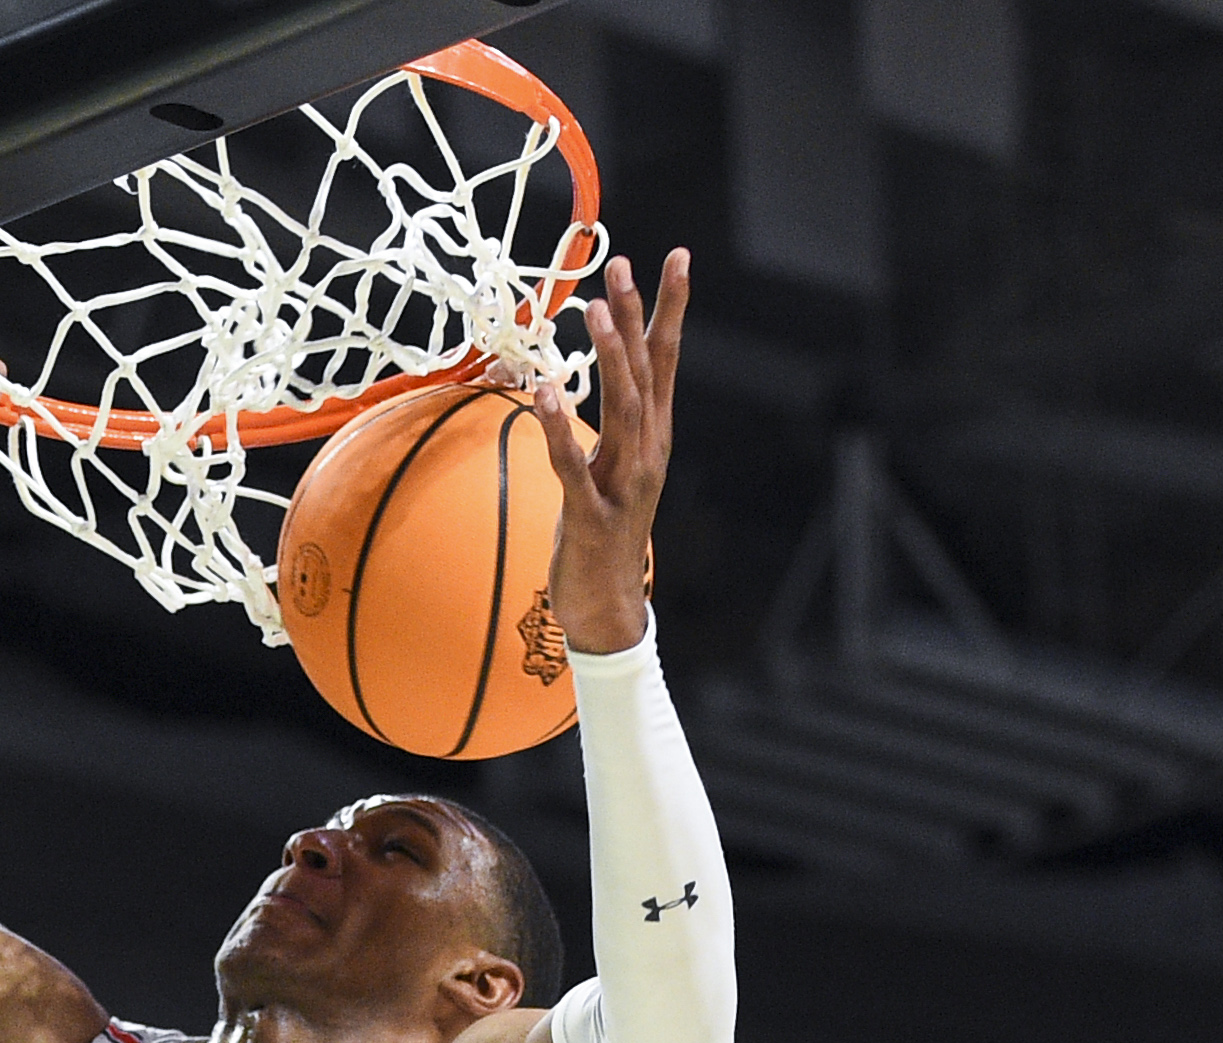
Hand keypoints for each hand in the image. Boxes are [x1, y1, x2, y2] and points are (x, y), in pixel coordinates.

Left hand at [530, 249, 686, 659]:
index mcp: (652, 437)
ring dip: (607, 357)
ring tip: (590, 309)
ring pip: (621, 409)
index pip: (665, 360)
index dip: (671, 308)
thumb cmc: (603, 532)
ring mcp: (624, 484)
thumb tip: (597, 376)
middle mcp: (647, 452)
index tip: (676, 256)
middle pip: (645, 372)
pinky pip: (573, 465)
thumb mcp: (611, 467)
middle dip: (634, 316)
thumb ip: (611, 423)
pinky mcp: (592, 516)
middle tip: (622, 264)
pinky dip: (559, 428)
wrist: (609, 606)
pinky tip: (545, 393)